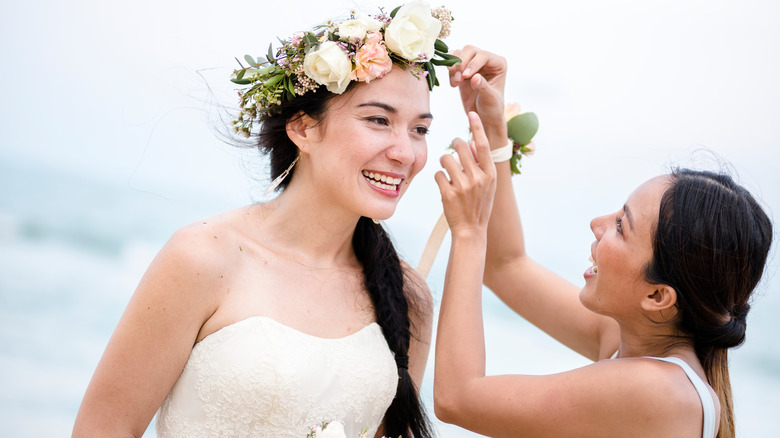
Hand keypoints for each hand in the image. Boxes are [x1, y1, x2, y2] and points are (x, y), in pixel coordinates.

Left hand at [435, 112, 496, 236]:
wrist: (471, 230)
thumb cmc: (479, 204)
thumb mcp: (486, 185)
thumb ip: (480, 164)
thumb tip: (470, 143)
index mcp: (490, 174)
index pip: (482, 145)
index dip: (477, 128)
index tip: (473, 114)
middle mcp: (478, 178)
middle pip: (459, 146)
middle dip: (453, 145)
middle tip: (454, 153)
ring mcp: (463, 186)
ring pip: (445, 158)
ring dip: (444, 163)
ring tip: (449, 174)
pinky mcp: (448, 194)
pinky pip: (438, 174)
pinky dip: (439, 179)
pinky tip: (445, 188)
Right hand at [449, 46, 507, 141]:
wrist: (483, 117)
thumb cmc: (492, 108)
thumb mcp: (490, 99)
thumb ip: (483, 87)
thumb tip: (475, 77)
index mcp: (498, 64)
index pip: (483, 55)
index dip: (472, 63)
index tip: (465, 77)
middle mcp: (486, 60)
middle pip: (469, 50)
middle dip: (461, 64)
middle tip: (458, 81)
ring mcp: (473, 63)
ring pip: (458, 53)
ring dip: (454, 68)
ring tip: (455, 84)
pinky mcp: (462, 69)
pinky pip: (452, 62)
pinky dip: (449, 70)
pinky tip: (453, 83)